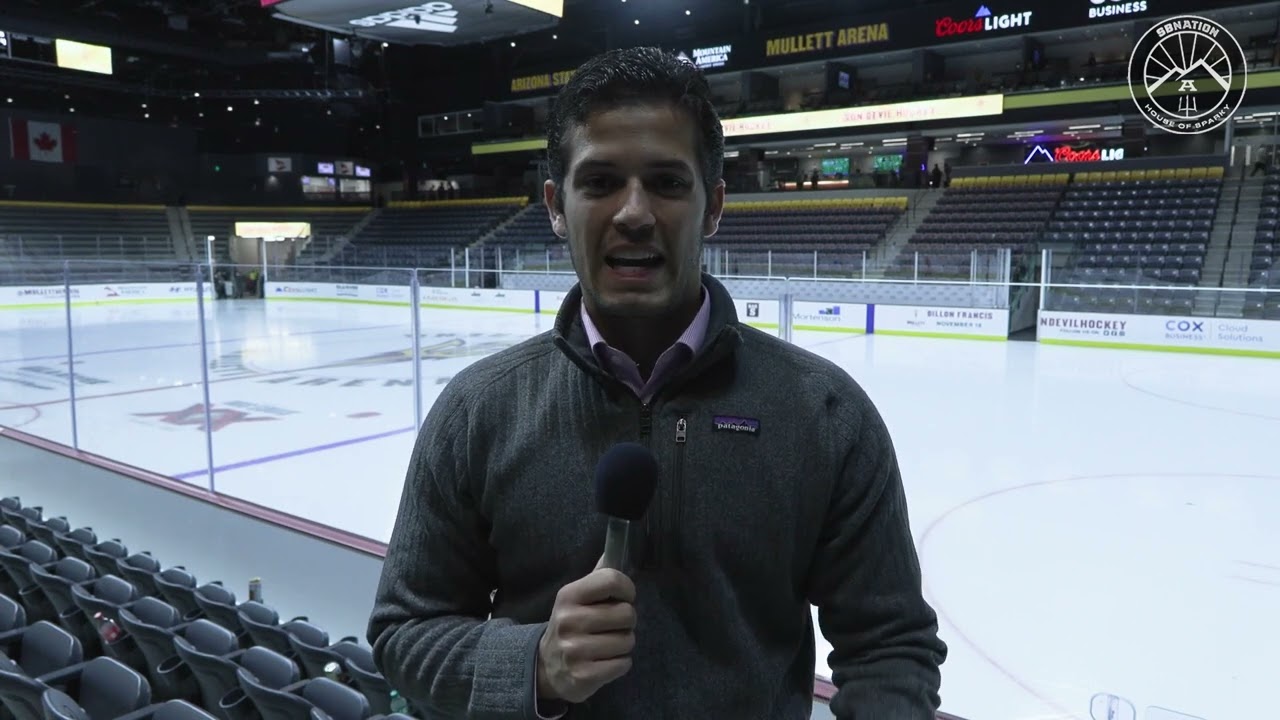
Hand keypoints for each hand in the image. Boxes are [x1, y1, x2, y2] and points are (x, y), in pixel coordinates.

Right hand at [536, 554, 636, 703]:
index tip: (624, 597)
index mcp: (569, 595)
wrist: (545, 665)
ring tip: (607, 644)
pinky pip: (623, 664)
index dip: (627, 589)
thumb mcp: (576, 597)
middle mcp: (569, 621)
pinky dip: (620, 663)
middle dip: (627, 621)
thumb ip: (598, 576)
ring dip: (624, 643)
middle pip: (626, 613)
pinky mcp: (583, 676)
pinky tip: (605, 661)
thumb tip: (615, 549)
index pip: (612, 580)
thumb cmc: (570, 624)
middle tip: (613, 625)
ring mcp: (575, 650)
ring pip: (627, 641)